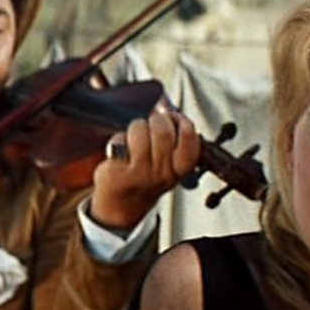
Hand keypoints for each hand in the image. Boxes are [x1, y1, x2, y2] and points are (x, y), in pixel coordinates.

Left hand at [89, 112, 199, 229]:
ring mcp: (140, 173)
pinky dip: (118, 139)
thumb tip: (166, 105)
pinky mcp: (118, 171)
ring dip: (136, 127)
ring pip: (140, 131)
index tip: (175, 119)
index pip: (190, 142)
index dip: (183, 124)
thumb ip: (173, 135)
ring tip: (134, 137)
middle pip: (163, 132)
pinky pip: (119, 141)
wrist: (121, 204)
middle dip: (156, 119)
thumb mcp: (168, 160)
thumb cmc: (146, 175)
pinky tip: (120, 149)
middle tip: (152, 123)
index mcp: (180, 169)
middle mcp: (163, 173)